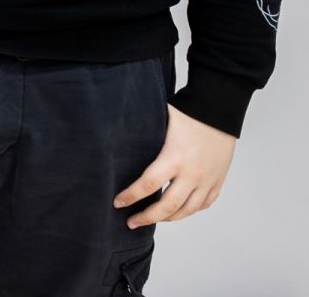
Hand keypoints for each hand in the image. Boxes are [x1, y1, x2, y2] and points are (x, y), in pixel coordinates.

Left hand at [114, 106, 236, 227]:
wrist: (219, 110)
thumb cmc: (187, 113)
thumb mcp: (160, 122)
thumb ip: (143, 137)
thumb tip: (115, 141)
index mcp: (174, 157)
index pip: (148, 185)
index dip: (130, 197)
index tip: (117, 203)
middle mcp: (192, 173)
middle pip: (167, 206)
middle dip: (146, 217)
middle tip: (130, 223)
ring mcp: (207, 180)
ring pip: (186, 210)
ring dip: (167, 218)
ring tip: (151, 219)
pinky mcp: (218, 181)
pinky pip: (203, 205)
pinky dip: (188, 211)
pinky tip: (176, 211)